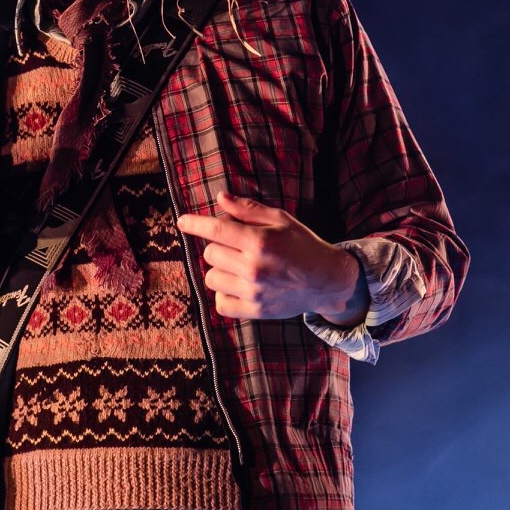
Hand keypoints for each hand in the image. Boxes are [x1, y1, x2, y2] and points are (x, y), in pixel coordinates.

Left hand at [176, 191, 365, 323]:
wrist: (327, 281)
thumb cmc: (302, 245)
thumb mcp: (280, 220)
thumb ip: (248, 210)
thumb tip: (220, 198)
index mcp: (259, 241)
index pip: (215, 230)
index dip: (194, 224)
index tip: (182, 221)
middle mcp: (254, 267)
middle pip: (210, 253)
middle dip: (220, 246)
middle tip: (239, 246)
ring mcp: (253, 292)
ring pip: (211, 277)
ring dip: (221, 270)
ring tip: (240, 267)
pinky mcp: (255, 310)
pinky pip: (220, 303)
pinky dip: (224, 294)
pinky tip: (239, 286)